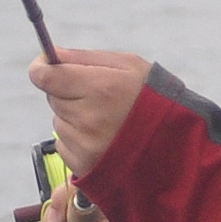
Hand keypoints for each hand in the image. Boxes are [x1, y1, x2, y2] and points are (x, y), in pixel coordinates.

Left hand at [27, 47, 153, 175]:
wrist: (179, 146)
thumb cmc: (154, 99)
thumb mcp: (129, 66)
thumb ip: (86, 58)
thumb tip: (52, 55)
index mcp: (99, 88)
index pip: (45, 77)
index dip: (41, 69)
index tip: (45, 67)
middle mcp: (88, 118)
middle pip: (53, 97)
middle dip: (67, 92)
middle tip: (96, 96)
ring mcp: (85, 145)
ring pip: (59, 122)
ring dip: (73, 118)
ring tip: (105, 120)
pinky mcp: (84, 166)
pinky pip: (64, 145)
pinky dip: (77, 140)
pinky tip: (103, 138)